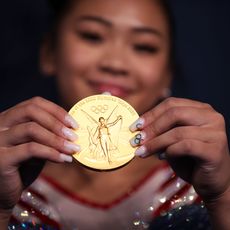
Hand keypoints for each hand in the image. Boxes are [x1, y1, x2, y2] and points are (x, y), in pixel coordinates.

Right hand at [0, 97, 78, 211]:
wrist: (4, 193)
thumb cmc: (23, 166)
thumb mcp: (37, 145)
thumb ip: (48, 134)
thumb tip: (73, 129)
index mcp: (9, 118)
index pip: (34, 104)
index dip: (56, 111)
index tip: (74, 124)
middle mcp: (0, 125)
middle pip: (31, 111)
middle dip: (57, 122)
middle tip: (74, 136)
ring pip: (32, 129)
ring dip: (58, 139)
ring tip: (73, 149)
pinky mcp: (1, 158)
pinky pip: (31, 149)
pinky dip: (52, 153)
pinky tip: (65, 159)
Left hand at [130, 97, 229, 201]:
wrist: (211, 182)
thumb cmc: (189, 159)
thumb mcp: (173, 140)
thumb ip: (162, 130)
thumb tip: (137, 128)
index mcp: (201, 109)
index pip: (171, 104)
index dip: (151, 114)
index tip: (134, 126)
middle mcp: (211, 117)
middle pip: (174, 113)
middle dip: (151, 127)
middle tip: (136, 139)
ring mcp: (215, 133)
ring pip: (177, 131)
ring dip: (155, 143)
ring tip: (141, 152)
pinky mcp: (215, 150)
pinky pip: (185, 146)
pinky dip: (169, 151)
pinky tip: (162, 157)